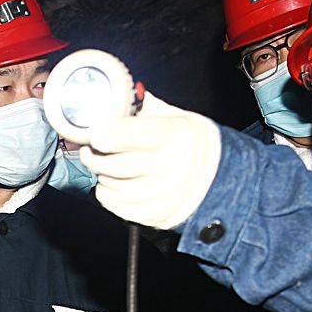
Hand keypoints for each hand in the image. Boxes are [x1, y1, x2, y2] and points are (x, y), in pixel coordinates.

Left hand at [78, 93, 222, 230]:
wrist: (219, 175)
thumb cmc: (192, 142)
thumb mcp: (176, 117)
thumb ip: (146, 108)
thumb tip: (118, 97)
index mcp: (170, 136)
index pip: (121, 135)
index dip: (103, 135)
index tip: (96, 133)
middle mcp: (166, 167)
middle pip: (110, 164)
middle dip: (93, 156)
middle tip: (91, 150)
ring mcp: (160, 193)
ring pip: (109, 186)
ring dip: (102, 175)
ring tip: (107, 166)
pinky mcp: (155, 214)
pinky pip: (115, 206)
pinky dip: (108, 194)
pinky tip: (114, 184)